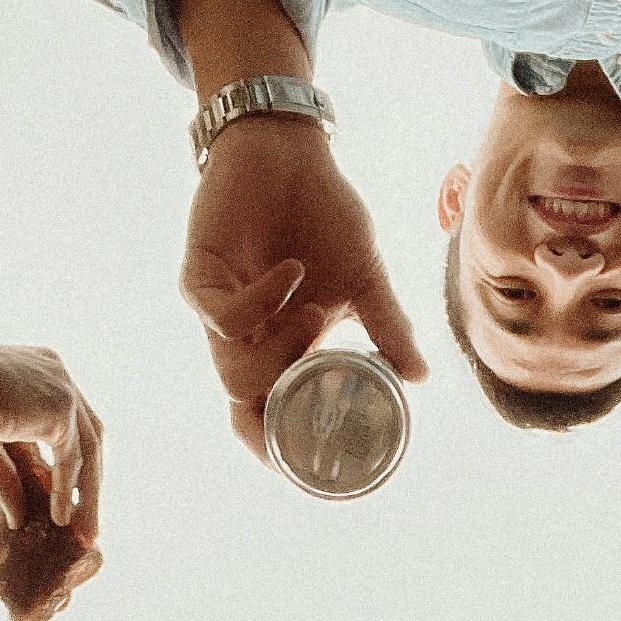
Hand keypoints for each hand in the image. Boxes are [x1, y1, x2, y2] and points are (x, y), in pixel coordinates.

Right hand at [0, 341, 104, 540]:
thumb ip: (7, 478)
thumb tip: (18, 519)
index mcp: (42, 376)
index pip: (73, 428)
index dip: (75, 467)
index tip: (74, 502)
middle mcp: (59, 378)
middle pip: (89, 440)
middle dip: (90, 486)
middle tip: (89, 527)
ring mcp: (63, 390)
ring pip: (88, 452)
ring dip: (88, 497)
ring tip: (83, 534)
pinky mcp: (60, 408)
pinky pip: (71, 459)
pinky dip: (66, 491)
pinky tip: (61, 519)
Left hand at [180, 121, 424, 463]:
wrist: (291, 151)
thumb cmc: (324, 215)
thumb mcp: (366, 280)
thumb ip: (388, 330)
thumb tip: (421, 379)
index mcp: (278, 348)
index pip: (262, 416)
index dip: (276, 449)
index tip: (312, 468)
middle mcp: (244, 339)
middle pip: (243, 405)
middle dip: (281, 412)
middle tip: (321, 398)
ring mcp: (219, 309)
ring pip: (232, 370)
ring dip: (282, 352)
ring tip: (317, 313)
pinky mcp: (199, 275)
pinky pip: (221, 316)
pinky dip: (261, 303)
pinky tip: (292, 274)